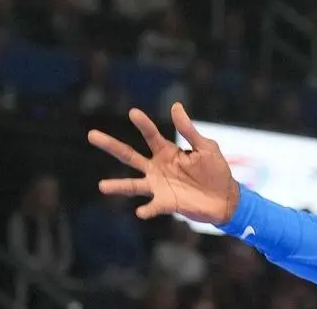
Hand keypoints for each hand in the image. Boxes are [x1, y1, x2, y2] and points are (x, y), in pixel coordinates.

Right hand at [88, 104, 239, 223]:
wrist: (225, 198)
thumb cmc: (215, 169)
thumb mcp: (205, 147)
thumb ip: (188, 130)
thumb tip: (175, 106)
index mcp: (167, 151)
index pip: (151, 135)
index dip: (142, 124)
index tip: (132, 112)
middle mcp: (157, 167)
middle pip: (130, 156)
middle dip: (111, 146)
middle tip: (91, 135)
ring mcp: (159, 186)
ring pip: (133, 184)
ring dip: (118, 186)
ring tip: (102, 186)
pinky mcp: (166, 203)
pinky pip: (152, 207)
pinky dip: (146, 210)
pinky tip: (140, 211)